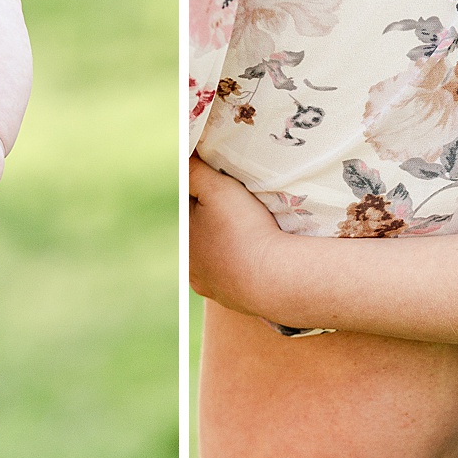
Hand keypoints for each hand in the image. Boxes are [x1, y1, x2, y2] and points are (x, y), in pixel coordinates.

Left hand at [187, 156, 283, 314]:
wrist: (275, 279)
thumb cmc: (245, 229)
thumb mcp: (219, 188)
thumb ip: (196, 171)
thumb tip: (182, 157)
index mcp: (184, 236)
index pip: (187, 204)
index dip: (203, 190)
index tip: (218, 181)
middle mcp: (191, 265)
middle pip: (200, 233)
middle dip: (213, 219)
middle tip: (237, 206)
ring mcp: (210, 285)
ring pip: (215, 257)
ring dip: (225, 245)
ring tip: (246, 233)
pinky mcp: (231, 300)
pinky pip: (232, 277)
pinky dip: (239, 267)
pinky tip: (252, 260)